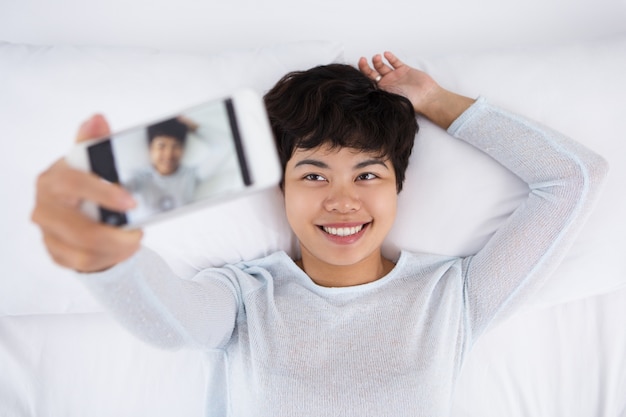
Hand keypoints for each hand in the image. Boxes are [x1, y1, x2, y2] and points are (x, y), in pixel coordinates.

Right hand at [31, 115, 142, 271]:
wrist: (77, 212)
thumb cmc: (87, 184)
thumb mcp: (92, 162)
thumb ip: (94, 142)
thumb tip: (97, 119)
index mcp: (53, 179)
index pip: (74, 184)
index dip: (103, 193)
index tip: (131, 202)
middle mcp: (45, 207)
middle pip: (81, 229)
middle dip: (116, 235)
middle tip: (138, 232)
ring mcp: (47, 232)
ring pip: (84, 251)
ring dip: (116, 248)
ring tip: (133, 240)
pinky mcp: (54, 253)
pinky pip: (84, 263)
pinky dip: (108, 258)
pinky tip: (119, 249)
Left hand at [358, 51, 474, 128]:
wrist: (426, 97)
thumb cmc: (410, 102)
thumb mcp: (390, 101)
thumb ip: (379, 95)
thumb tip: (363, 95)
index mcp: (381, 92)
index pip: (367, 83)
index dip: (360, 77)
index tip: (355, 70)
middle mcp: (386, 84)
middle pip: (371, 74)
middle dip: (365, 66)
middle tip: (362, 60)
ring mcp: (394, 76)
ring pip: (382, 66)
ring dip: (377, 61)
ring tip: (377, 57)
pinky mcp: (403, 70)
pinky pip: (394, 62)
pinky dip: (390, 58)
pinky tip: (386, 54)